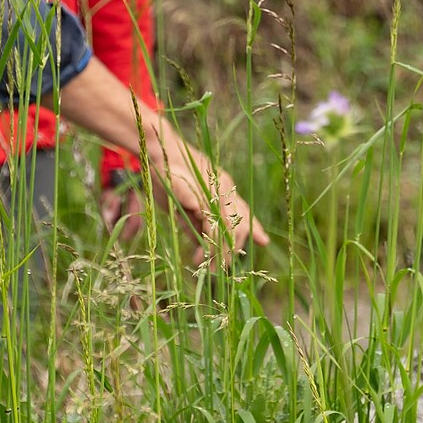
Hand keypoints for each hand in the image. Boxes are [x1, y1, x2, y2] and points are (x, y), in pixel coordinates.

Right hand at [57, 62, 268, 261]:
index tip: (263, 241)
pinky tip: (200, 256)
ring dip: (219, 253)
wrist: (158, 151)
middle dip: (230, 252)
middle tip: (217, 270)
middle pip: (239, 225)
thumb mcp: (185, 205)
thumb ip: (196, 223)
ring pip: (228, 229)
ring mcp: (215, 191)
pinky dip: (208, 244)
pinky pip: (212, 225)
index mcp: (224, 188)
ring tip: (206, 267)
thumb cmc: (169, 176)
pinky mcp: (201, 195)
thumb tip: (204, 246)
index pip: (244, 211)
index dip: (254, 227)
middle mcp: (225, 189)